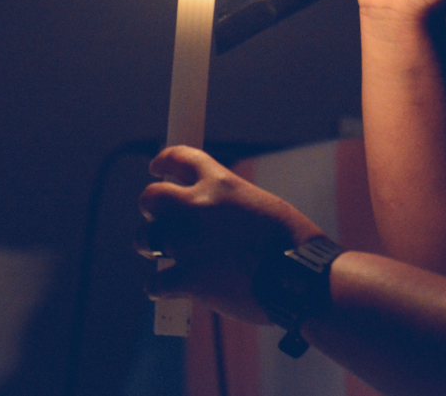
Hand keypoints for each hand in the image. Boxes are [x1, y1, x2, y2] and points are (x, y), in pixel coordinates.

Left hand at [137, 146, 324, 323]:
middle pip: (151, 197)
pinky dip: (158, 287)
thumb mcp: (262, 206)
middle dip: (150, 207)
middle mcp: (198, 208)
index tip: (156, 168)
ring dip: (148, 245)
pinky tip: (166, 289)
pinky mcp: (187, 279)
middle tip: (156, 217)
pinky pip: (155, 282)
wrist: (301, 280)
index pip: (178, 157)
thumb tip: (212, 218)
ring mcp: (189, 244)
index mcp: (220, 183)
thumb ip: (228, 205)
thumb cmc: (292, 244)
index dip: (162, 162)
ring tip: (157, 253)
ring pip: (144, 238)